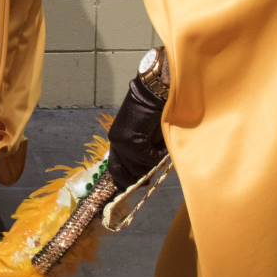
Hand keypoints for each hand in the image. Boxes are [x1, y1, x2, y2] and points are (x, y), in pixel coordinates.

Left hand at [106, 50, 169, 187]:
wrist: (156, 92)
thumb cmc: (155, 112)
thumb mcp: (147, 136)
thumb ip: (143, 154)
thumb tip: (145, 175)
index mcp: (117, 139)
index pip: (116, 167)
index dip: (126, 178)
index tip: (138, 184)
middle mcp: (115, 141)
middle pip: (127, 171)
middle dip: (141, 173)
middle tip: (149, 177)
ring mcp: (122, 142)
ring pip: (139, 166)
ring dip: (153, 159)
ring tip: (160, 142)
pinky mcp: (132, 142)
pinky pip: (149, 158)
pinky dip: (159, 151)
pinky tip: (161, 136)